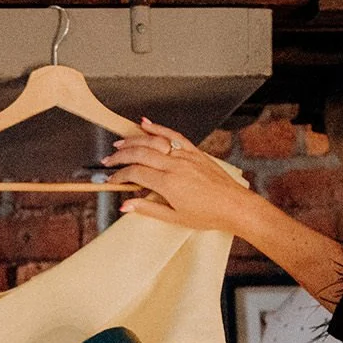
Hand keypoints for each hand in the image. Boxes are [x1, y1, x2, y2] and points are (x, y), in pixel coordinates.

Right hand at [101, 118, 264, 235]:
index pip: (135, 173)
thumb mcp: (174, 218)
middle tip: (108, 160)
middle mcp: (175, 166)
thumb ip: (148, 208)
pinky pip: (174, 135)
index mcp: (168, 184)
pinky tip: (146, 124)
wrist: (234, 206)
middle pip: (140, 154)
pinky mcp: (195, 152)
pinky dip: (159, 127)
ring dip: (134, 140)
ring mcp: (185, 156)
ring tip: (120, 143)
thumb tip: (126, 205)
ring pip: (154, 141)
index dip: (119, 176)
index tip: (112, 180)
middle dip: (120, 156)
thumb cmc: (208, 215)